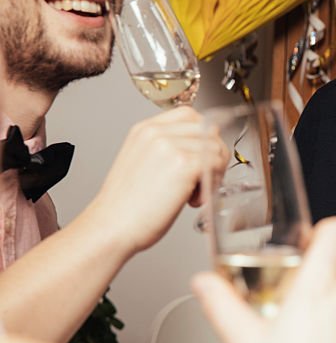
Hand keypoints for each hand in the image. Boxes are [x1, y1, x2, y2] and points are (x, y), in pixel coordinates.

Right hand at [85, 106, 227, 255]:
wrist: (112, 226)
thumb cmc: (126, 206)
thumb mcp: (141, 164)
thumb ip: (166, 151)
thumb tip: (199, 152)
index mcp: (145, 130)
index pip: (190, 116)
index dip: (203, 137)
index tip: (203, 157)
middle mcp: (157, 132)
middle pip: (208, 130)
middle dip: (213, 155)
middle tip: (203, 180)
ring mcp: (171, 146)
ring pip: (216, 149)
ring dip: (214, 173)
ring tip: (193, 194)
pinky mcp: (183, 164)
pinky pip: (215, 165)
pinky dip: (212, 184)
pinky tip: (193, 200)